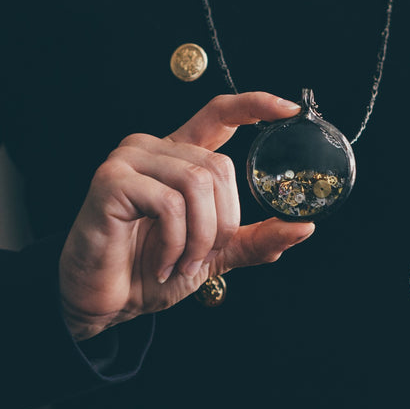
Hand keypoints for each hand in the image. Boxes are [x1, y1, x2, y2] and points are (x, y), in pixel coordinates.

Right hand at [58, 92, 314, 340]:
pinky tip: (162, 262)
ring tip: (180, 262)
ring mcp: (129, 159)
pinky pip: (169, 203)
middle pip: (218, 166)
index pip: (220, 114)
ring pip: (197, 183)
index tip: (291, 111)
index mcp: (180, 157)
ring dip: (200, 237)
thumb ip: (254, 239)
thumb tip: (304, 228)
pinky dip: (175, 242)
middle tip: (202, 256)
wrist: (105, 303)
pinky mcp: (111, 180)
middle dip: (222, 222)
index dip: (255, 105)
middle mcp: (154, 148)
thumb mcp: (215, 254)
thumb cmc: (150, 270)